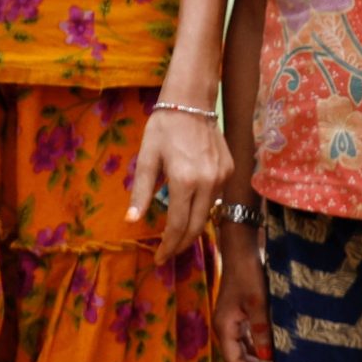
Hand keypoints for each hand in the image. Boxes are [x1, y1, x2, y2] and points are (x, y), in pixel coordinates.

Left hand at [128, 107, 231, 258]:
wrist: (191, 102)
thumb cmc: (164, 128)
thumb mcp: (147, 158)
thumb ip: (141, 192)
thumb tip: (132, 221)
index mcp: (184, 181)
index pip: (177, 225)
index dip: (167, 246)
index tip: (159, 259)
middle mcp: (207, 182)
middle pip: (196, 226)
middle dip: (181, 244)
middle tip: (167, 253)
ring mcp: (222, 177)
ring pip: (208, 214)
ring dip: (192, 228)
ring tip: (177, 236)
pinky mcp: (229, 170)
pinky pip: (216, 198)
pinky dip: (203, 209)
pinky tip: (191, 210)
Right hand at [214, 227, 273, 361]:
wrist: (241, 250)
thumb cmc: (248, 274)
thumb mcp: (258, 302)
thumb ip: (262, 330)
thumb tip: (267, 356)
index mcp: (224, 327)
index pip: (234, 361)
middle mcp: (225, 328)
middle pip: (238, 358)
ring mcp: (231, 322)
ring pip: (244, 350)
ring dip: (258, 361)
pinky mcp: (239, 315)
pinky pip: (247, 339)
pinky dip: (259, 348)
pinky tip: (273, 352)